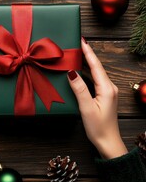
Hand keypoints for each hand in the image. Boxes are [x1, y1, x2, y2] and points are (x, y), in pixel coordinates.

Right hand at [67, 37, 127, 158]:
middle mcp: (109, 86)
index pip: (96, 65)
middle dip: (87, 54)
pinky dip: (87, 71)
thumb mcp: (86, 107)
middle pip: (96, 66)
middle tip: (77, 44)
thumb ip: (79, 89)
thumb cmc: (98, 127)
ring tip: (77, 53)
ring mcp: (107, 90)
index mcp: (106, 87)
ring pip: (96, 72)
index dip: (88, 52)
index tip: (82, 40)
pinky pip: (95, 78)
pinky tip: (81, 69)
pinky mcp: (104, 94)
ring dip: (87, 62)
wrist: (108, 141)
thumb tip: (71, 72)